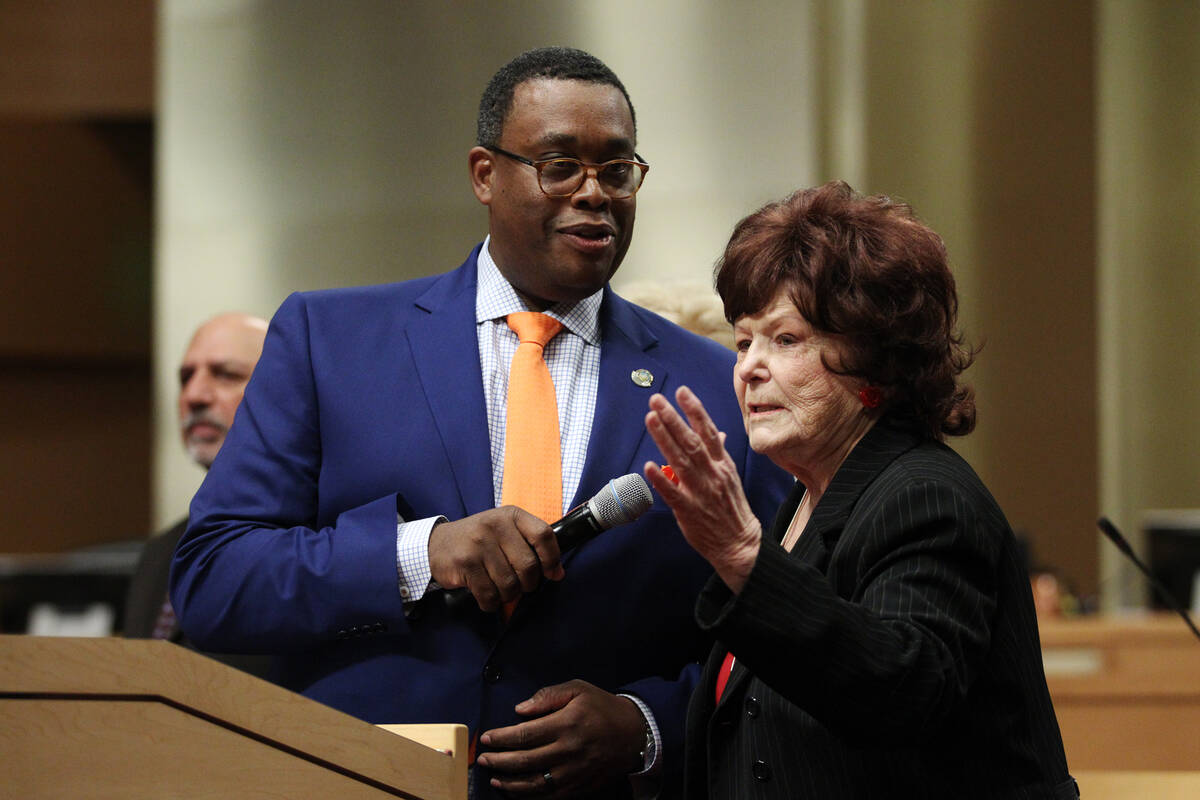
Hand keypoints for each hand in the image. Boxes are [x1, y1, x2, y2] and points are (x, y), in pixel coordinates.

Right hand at [428, 507, 563, 611]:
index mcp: (511, 515)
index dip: (552, 558)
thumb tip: (558, 573)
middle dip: (528, 584)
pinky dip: (491, 603)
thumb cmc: (479, 540)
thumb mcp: (506, 532)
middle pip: (528, 566)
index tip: (552, 572)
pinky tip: (486, 595)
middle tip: (519, 584)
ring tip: (499, 588)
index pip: (544, 535)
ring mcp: (478, 544)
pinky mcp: (465, 563)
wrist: (436, 544)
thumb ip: (532, 547)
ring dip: (508, 595)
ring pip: (509, 584)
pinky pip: (489, 595)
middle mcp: (495, 526)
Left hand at [476, 680, 644, 797]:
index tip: (486, 738)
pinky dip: (529, 796)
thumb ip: (547, 696)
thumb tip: (520, 710)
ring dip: (510, 783)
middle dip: (499, 761)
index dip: (502, 738)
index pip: (525, 735)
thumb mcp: (578, 689)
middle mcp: (568, 751)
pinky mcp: (580, 787)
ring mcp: (574, 772)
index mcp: (566, 724)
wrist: (633, 734)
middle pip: (524, 761)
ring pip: (534, 784)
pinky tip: (516, 791)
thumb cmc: (602, 708)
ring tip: (494, 779)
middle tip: (483, 760)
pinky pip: (550, 796)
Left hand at [644, 385, 761, 592]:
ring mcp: (701, 492)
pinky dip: (661, 479)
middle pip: (691, 441)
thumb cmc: (732, 509)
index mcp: (723, 464)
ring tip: (650, 419)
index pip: (708, 431)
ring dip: (664, 438)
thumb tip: (717, 433)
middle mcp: (712, 474)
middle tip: (656, 400)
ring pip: (681, 461)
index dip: (694, 410)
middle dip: (673, 418)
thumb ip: (720, 454)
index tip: (681, 391)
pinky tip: (648, 465)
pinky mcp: (689, 511)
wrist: (740, 543)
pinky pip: (672, 493)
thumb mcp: (730, 477)